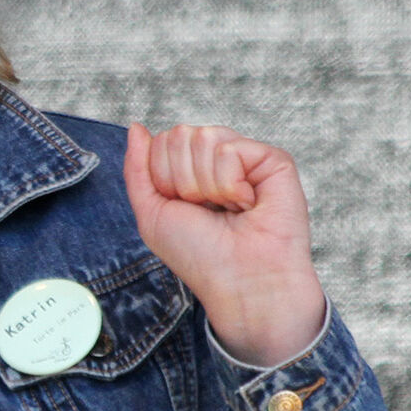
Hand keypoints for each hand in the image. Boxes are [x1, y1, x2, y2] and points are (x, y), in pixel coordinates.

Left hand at [124, 124, 326, 368]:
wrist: (240, 281)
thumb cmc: (201, 256)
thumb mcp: (152, 214)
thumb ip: (138, 169)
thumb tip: (137, 128)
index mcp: (192, 170)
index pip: (162, 142)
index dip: (164, 179)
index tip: (185, 209)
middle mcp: (219, 159)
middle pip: (179, 135)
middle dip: (182, 181)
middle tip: (208, 211)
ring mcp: (247, 157)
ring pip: (203, 138)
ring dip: (207, 186)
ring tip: (229, 209)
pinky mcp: (273, 160)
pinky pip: (230, 149)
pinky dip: (230, 184)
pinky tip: (247, 204)